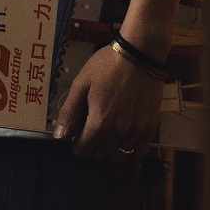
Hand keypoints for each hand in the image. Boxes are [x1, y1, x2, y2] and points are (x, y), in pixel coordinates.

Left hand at [53, 43, 162, 159]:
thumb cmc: (106, 66)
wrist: (139, 54)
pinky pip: (138, 152)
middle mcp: (119, 132)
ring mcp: (136, 131)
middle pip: (100, 153)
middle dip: (92, 145)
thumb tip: (59, 137)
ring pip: (118, 155)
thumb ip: (70, 112)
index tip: (77, 134)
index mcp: (99, 122)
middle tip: (91, 128)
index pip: (84, 150)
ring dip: (110, 147)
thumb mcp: (81, 84)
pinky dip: (128, 150)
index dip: (77, 144)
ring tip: (108, 130)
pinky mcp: (150, 127)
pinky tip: (123, 138)